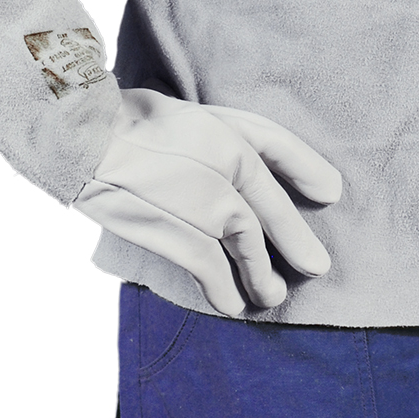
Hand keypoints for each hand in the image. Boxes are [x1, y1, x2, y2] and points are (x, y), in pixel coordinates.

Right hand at [73, 88, 342, 315]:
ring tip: (273, 295)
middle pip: (271, 211)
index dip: (309, 172)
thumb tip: (283, 161)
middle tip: (316, 266)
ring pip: (246, 246)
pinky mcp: (176, 233)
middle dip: (297, 241)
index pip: (281, 150)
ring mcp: (204, 202)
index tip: (332, 193)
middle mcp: (226, 166)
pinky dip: (224, 289)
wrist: (86, 139)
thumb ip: (239, 134)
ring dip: (262, 275)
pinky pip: (210, 269)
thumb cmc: (139, 123)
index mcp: (230, 131)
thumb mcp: (197, 113)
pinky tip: (232, 304)